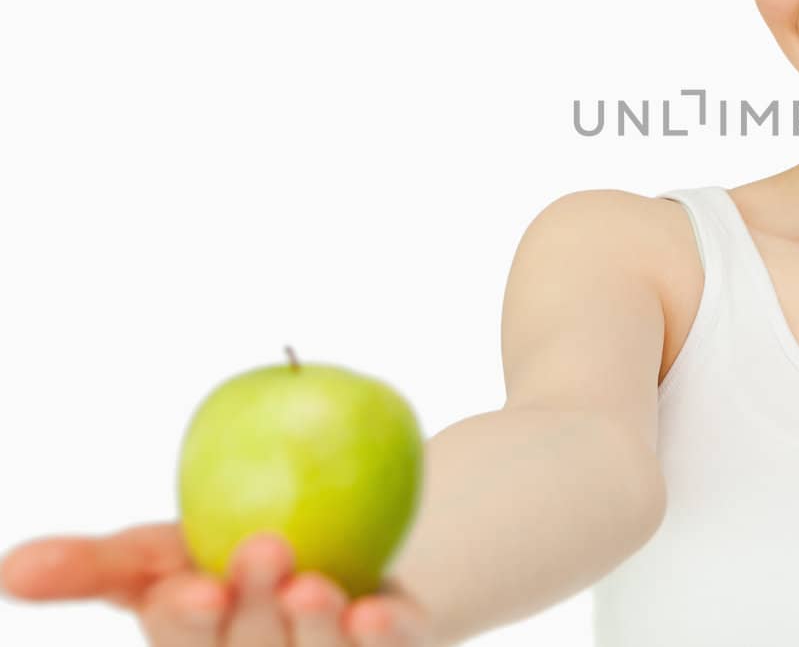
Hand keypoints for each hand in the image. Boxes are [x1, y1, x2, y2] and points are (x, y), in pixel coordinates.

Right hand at [1, 521, 431, 645]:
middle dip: (253, 613)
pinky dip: (384, 635)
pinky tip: (377, 611)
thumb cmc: (225, 556)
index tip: (193, 587)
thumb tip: (12, 569)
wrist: (344, 539)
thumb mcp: (158, 553)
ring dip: (314, 627)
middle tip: (263, 548)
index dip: (186, 619)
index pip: (183, 641)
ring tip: (313, 583)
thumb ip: (94, 566)